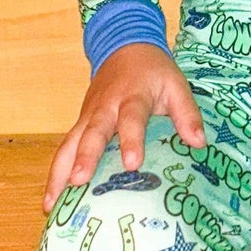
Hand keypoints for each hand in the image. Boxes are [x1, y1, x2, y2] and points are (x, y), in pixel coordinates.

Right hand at [42, 44, 206, 211]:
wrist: (124, 46)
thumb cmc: (153, 72)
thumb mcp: (176, 85)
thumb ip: (187, 113)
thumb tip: (199, 144)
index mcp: (132, 96)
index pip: (131, 118)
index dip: (131, 139)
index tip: (132, 163)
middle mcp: (105, 107)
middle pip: (92, 132)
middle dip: (85, 157)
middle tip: (79, 182)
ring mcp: (87, 116)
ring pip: (69, 144)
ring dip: (60, 172)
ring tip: (52, 204)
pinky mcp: (79, 125)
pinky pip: (65, 150)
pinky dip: (56, 174)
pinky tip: (51, 202)